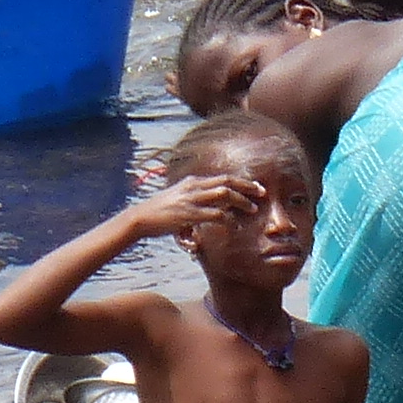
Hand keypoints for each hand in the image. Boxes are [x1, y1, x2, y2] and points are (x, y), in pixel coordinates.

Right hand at [131, 169, 264, 244]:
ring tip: (252, 209)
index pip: (223, 178)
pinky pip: (214, 214)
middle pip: (227, 182)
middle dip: (247, 187)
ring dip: (241, 201)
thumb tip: (211, 208)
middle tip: (262, 193)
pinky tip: (233, 225)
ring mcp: (191, 199)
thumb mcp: (179, 198)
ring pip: (224, 195)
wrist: (140, 217)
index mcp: (193, 182)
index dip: (242, 182)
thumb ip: (195, 199)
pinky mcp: (188, 214)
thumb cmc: (160, 212)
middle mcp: (194, 186)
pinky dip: (227, 219)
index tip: (256, 187)